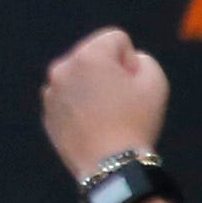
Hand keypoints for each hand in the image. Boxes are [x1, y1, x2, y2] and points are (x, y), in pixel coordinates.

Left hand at [42, 28, 168, 180]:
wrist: (110, 163)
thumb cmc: (135, 119)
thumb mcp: (155, 81)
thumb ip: (142, 59)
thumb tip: (124, 61)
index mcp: (86, 55)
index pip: (115, 39)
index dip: (130, 60)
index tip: (131, 83)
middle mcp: (61, 67)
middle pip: (93, 57)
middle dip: (108, 71)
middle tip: (120, 100)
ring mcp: (50, 91)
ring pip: (79, 78)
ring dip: (91, 88)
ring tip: (106, 114)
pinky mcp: (46, 112)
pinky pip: (68, 99)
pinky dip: (79, 106)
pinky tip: (92, 125)